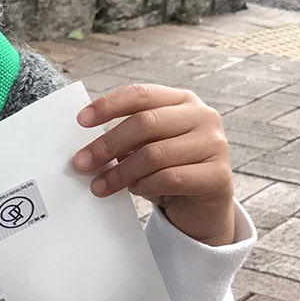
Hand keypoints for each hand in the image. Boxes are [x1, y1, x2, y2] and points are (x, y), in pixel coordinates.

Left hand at [73, 83, 235, 246]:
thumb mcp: (147, 146)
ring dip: (121, 172)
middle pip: (145, 123)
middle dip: (107, 144)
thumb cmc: (168, 170)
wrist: (201, 207)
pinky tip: (134, 190)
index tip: (81, 121)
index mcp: (182, 101)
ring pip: (155, 154)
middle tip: (81, 163)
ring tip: (100, 186)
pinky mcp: (218, 175)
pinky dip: (145, 186)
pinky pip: (170, 178)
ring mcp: (214, 144)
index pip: (141, 94)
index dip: (109, 105)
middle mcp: (202, 116)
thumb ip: (126, 138)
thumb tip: (87, 145)